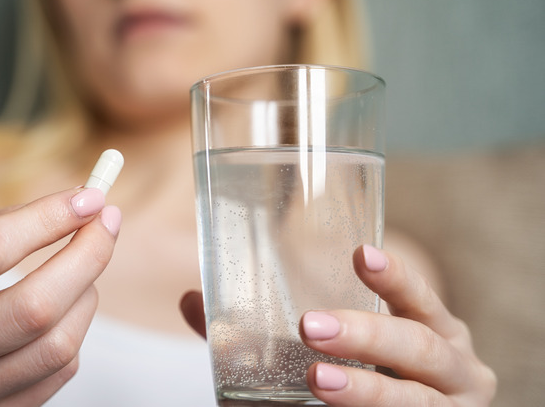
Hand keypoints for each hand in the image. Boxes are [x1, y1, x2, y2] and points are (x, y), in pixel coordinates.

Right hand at [0, 187, 120, 405]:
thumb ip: (2, 227)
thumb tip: (80, 206)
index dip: (48, 218)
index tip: (89, 197)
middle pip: (35, 307)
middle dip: (87, 256)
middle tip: (106, 224)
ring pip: (58, 346)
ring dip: (86, 294)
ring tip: (81, 269)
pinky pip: (59, 372)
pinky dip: (74, 330)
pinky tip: (64, 309)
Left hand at [179, 245, 496, 405]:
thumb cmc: (361, 383)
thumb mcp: (321, 356)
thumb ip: (259, 335)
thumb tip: (191, 301)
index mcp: (433, 332)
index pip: (419, 298)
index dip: (395, 276)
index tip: (359, 253)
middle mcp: (455, 369)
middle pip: (420, 347)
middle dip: (367, 334)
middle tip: (310, 325)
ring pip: (415, 401)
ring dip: (366, 389)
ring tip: (317, 379)